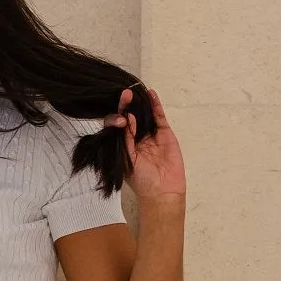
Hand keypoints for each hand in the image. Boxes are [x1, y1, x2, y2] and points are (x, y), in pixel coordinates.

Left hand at [107, 87, 185, 203]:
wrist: (162, 190)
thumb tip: (126, 120)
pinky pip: (159, 117)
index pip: (117, 126)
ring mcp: (150, 134)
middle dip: (126, 105)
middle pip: (130, 116)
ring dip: (139, 102)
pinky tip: (151, 94)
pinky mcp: (164, 133)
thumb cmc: (141, 180)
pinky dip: (155, 105)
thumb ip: (125, 141)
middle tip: (125, 95)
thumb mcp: (128, 160)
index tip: (119, 118)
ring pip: (144, 114)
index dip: (116, 118)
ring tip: (135, 90)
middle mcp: (136, 137)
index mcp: (123, 145)